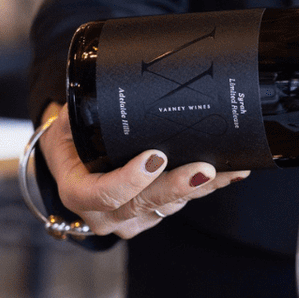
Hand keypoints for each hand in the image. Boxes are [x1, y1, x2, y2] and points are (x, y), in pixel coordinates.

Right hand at [37, 102, 249, 238]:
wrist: (76, 164)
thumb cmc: (71, 140)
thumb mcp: (68, 122)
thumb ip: (84, 109)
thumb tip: (106, 79)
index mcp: (76, 192)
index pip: (102, 195)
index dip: (130, 181)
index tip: (156, 156)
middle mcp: (102, 214)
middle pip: (143, 204)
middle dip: (177, 186)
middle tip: (203, 169)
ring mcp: (130, 219)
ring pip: (169, 205)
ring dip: (201, 187)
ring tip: (228, 168)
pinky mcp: (153, 216)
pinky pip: (181, 203)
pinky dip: (205, 187)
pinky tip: (230, 172)